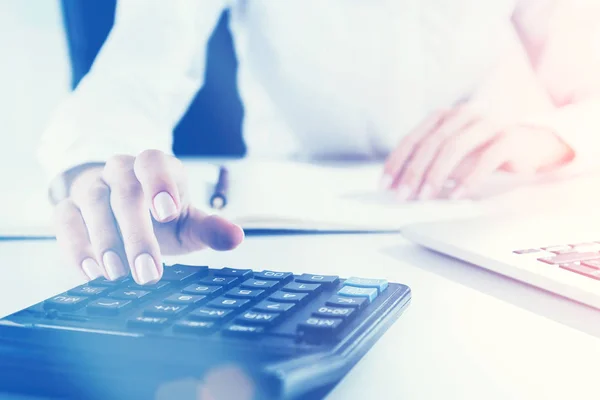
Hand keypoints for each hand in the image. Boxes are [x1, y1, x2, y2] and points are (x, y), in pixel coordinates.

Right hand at [54, 150, 243, 284]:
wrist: (121, 208)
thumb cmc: (160, 214)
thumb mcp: (187, 221)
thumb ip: (209, 228)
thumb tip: (236, 237)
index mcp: (154, 167)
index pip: (153, 162)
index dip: (160, 184)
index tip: (169, 213)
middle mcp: (120, 170)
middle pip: (124, 191)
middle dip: (137, 234)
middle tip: (148, 273)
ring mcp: (92, 187)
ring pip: (92, 203)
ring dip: (105, 242)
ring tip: (118, 275)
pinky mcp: (68, 207)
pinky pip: (63, 220)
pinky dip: (75, 246)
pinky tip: (91, 272)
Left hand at [381, 106, 573, 199]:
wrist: (533, 144)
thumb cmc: (485, 151)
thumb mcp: (454, 156)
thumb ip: (431, 164)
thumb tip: (401, 186)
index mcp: (445, 117)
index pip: (413, 138)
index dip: (397, 161)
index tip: (385, 184)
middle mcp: (464, 115)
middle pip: (431, 143)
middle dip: (413, 171)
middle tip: (403, 196)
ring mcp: (487, 124)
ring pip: (454, 147)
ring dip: (436, 175)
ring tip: (425, 196)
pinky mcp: (509, 137)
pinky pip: (486, 158)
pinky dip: (469, 178)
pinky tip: (458, 195)